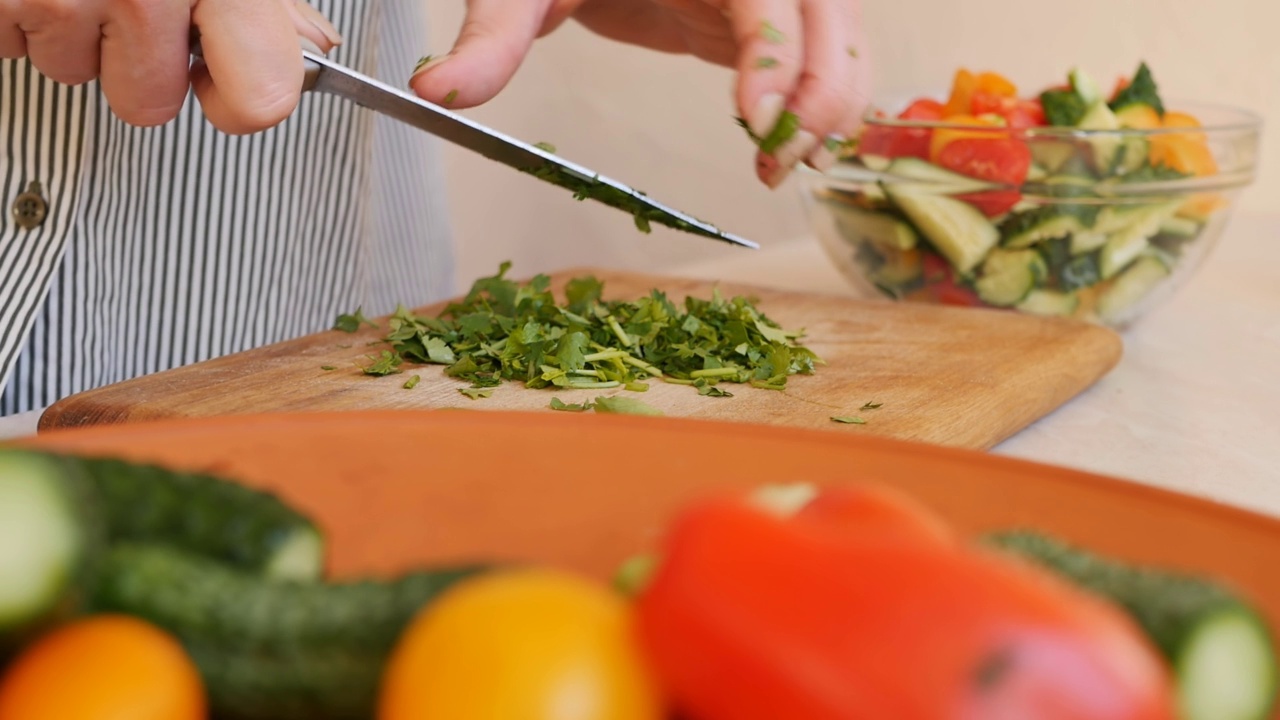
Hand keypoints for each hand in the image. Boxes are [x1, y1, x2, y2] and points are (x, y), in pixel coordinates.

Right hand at [0, 0, 341, 133]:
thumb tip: (311, 45)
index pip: (260, 97)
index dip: (239, 103)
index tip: (220, 83)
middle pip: (148, 103)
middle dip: (137, 65)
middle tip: (130, 3)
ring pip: (73, 71)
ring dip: (75, 31)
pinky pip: (13, 43)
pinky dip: (22, 13)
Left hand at [411, 0, 867, 187]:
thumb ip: (492, 35)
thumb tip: (439, 92)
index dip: (776, 57)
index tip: (756, 122)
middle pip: (833, 18)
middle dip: (818, 95)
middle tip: (773, 161)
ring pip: (847, 37)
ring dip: (832, 105)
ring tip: (780, 164)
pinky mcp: (765, 12)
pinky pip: (827, 50)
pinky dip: (825, 99)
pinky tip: (792, 145)